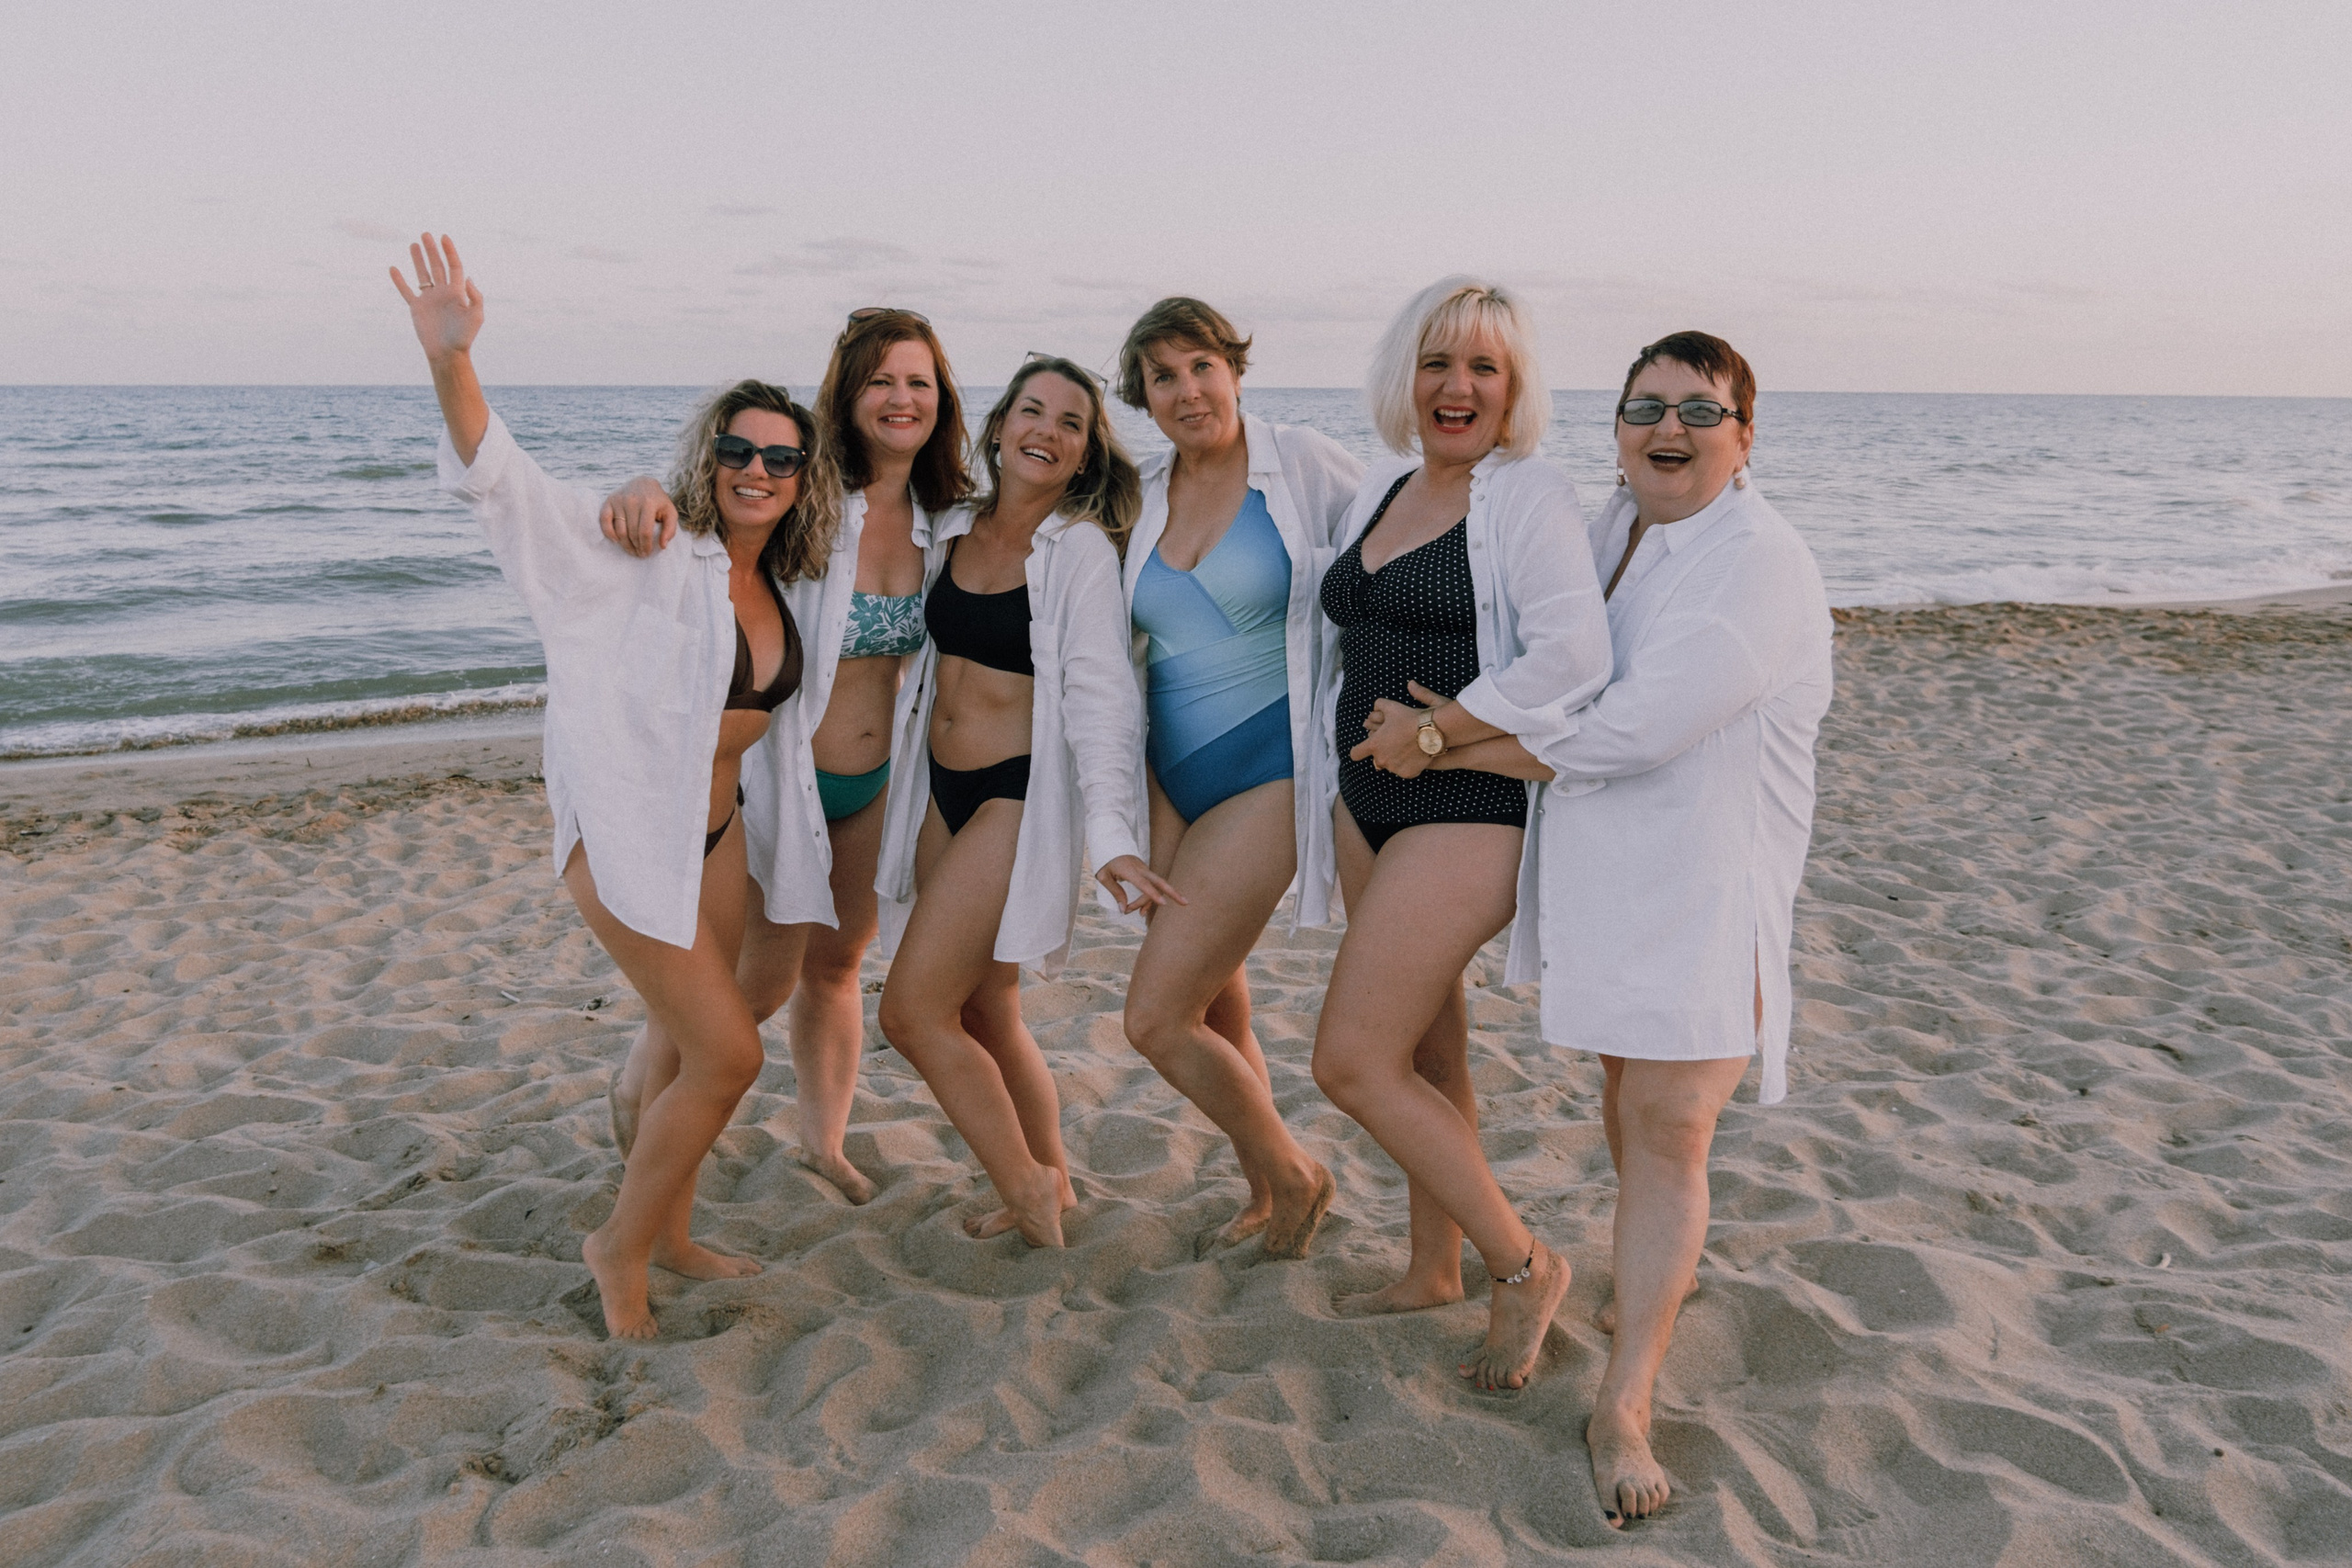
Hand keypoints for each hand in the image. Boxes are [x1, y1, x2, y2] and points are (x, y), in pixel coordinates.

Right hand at [388, 233, 483, 363]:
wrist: (448, 353)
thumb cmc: (465, 337)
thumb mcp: (476, 316)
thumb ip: (475, 297)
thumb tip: (467, 278)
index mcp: (457, 292)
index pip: (454, 266)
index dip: (449, 252)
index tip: (444, 237)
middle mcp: (443, 293)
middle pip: (437, 266)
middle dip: (432, 251)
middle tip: (426, 235)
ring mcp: (429, 299)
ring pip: (422, 275)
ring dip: (418, 260)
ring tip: (413, 244)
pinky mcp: (417, 308)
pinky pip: (407, 291)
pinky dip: (399, 281)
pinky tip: (393, 269)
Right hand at [601, 476, 677, 556]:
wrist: (643, 483)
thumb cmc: (658, 501)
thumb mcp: (670, 512)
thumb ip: (670, 529)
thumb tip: (662, 546)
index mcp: (648, 503)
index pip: (645, 531)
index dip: (645, 546)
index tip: (646, 553)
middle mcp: (632, 500)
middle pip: (632, 533)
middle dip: (636, 547)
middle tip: (640, 554)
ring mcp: (619, 500)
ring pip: (619, 530)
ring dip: (625, 544)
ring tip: (631, 550)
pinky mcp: (609, 500)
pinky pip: (604, 520)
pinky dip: (609, 532)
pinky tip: (616, 540)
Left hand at [1097, 855, 1185, 914]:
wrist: (1111, 846)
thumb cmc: (1106, 862)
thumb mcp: (1104, 877)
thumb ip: (1115, 892)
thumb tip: (1123, 909)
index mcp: (1129, 870)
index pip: (1144, 884)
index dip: (1153, 894)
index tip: (1164, 903)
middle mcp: (1141, 870)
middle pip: (1160, 882)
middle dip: (1174, 893)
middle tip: (1186, 903)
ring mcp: (1145, 871)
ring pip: (1156, 888)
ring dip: (1150, 903)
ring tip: (1138, 914)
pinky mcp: (1146, 873)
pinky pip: (1152, 887)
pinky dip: (1150, 898)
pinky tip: (1142, 909)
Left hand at [1350, 694, 1436, 778]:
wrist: (1432, 731)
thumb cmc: (1410, 718)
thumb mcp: (1392, 706)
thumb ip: (1379, 705)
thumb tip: (1375, 707)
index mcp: (1374, 745)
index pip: (1355, 754)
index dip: (1358, 750)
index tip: (1364, 747)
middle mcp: (1381, 760)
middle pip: (1376, 759)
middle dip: (1383, 751)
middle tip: (1395, 741)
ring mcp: (1394, 768)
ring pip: (1390, 765)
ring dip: (1395, 758)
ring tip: (1407, 747)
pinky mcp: (1407, 774)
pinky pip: (1404, 770)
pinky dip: (1408, 764)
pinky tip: (1415, 754)